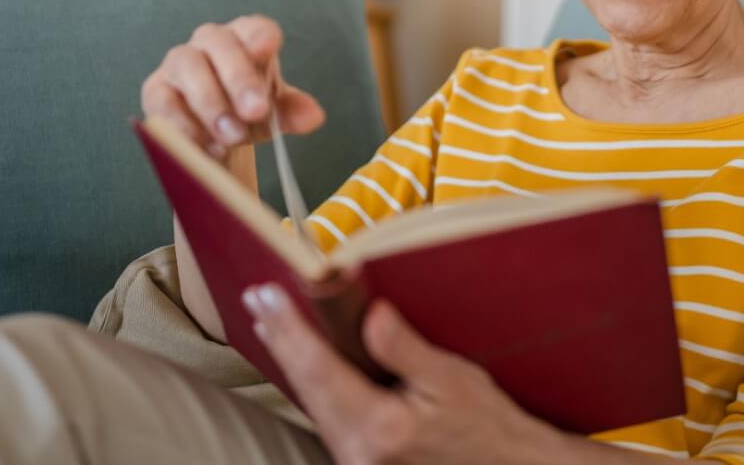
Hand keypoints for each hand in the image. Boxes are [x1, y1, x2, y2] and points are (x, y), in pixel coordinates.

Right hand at [140, 15, 325, 160]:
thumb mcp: (275, 111)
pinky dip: (185, 126)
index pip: (255, 28)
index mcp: (246, 38)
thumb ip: (293, 111)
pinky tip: (206, 147)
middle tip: (256, 112)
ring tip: (232, 137)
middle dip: (239, 79)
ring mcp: (179, 63)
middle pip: (221, 45)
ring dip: (211, 104)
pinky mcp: (156, 90)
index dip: (260, 36)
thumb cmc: (248, 109)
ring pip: (189, 68)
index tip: (267, 49)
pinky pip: (164, 102)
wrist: (215, 134)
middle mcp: (210, 42)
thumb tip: (314, 116)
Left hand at [242, 283, 573, 464]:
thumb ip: (406, 350)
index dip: (290, 328)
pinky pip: (325, 416)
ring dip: (290, 359)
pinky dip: (310, 382)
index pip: (320, 368)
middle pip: (306, 386)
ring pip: (311, 402)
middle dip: (280, 339)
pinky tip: (303, 361)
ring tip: (271, 322)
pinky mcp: (359, 462)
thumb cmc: (485, 424)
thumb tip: (372, 315)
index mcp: (382, 427)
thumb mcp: (454, 380)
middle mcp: (358, 452)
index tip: (268, 295)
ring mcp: (355, 462)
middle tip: (258, 298)